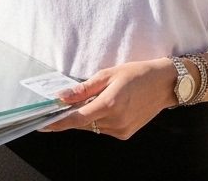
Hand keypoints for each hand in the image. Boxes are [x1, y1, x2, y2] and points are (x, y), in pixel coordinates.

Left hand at [39, 58, 176, 139]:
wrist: (165, 84)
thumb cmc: (137, 74)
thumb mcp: (108, 74)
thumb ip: (83, 89)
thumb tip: (61, 97)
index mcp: (110, 104)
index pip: (76, 119)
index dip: (58, 123)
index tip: (42, 124)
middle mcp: (116, 121)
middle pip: (83, 123)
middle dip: (71, 116)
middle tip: (61, 106)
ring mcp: (121, 130)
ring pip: (93, 127)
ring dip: (86, 117)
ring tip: (92, 99)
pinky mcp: (125, 134)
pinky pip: (103, 129)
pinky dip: (98, 120)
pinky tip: (104, 106)